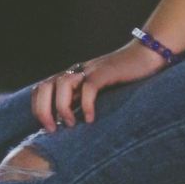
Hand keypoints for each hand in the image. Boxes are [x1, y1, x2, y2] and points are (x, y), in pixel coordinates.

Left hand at [31, 38, 167, 129]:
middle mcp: (76, 72)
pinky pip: (89, 87)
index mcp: (72, 76)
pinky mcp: (105, 71)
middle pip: (45, 86)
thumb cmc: (124, 77)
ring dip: (63, 107)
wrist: (146, 54)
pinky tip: (91, 119)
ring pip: (62, 84)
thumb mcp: (98, 89)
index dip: (38, 108)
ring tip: (73, 124)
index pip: (41, 88)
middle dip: (43, 110)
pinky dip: (86, 105)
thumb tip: (70, 125)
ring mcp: (90, 70)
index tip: (49, 128)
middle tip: (54, 129)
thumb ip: (83, 99)